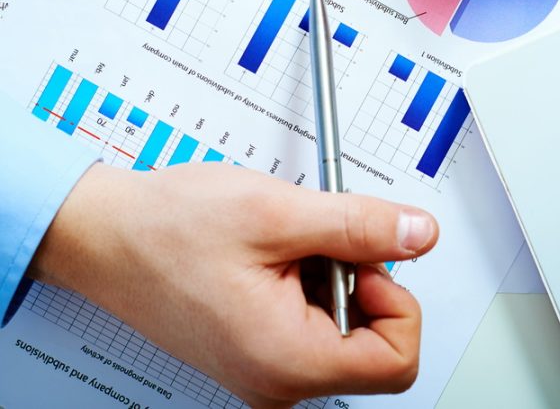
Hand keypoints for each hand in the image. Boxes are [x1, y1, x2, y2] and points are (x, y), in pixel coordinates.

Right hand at [30, 163, 438, 407]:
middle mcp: (277, 380)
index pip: (398, 360)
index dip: (398, 298)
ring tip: (285, 241)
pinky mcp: (257, 346)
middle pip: (374, 342)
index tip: (365, 257)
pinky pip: (312, 319)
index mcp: (287, 361)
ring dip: (331, 272)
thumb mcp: (279, 212)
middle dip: (360, 278)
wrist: (104, 234)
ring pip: (344, 325)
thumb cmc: (170, 228)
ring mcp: (265, 367)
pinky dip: (308, 277)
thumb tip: (420, 234)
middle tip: (318, 240)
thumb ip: (361, 226)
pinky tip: (274, 251)